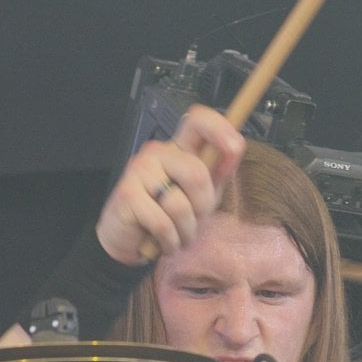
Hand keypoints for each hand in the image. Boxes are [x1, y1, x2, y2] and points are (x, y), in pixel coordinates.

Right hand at [95, 104, 245, 264]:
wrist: (128, 239)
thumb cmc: (166, 215)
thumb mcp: (200, 194)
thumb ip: (217, 173)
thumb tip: (234, 150)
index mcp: (178, 149)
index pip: (198, 121)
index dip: (219, 128)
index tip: (234, 147)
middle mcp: (158, 153)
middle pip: (197, 174)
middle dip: (202, 208)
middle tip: (192, 221)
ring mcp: (139, 170)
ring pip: (180, 204)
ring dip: (185, 231)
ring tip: (176, 234)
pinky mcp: (127, 194)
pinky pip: (163, 223)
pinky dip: (169, 240)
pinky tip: (163, 241)